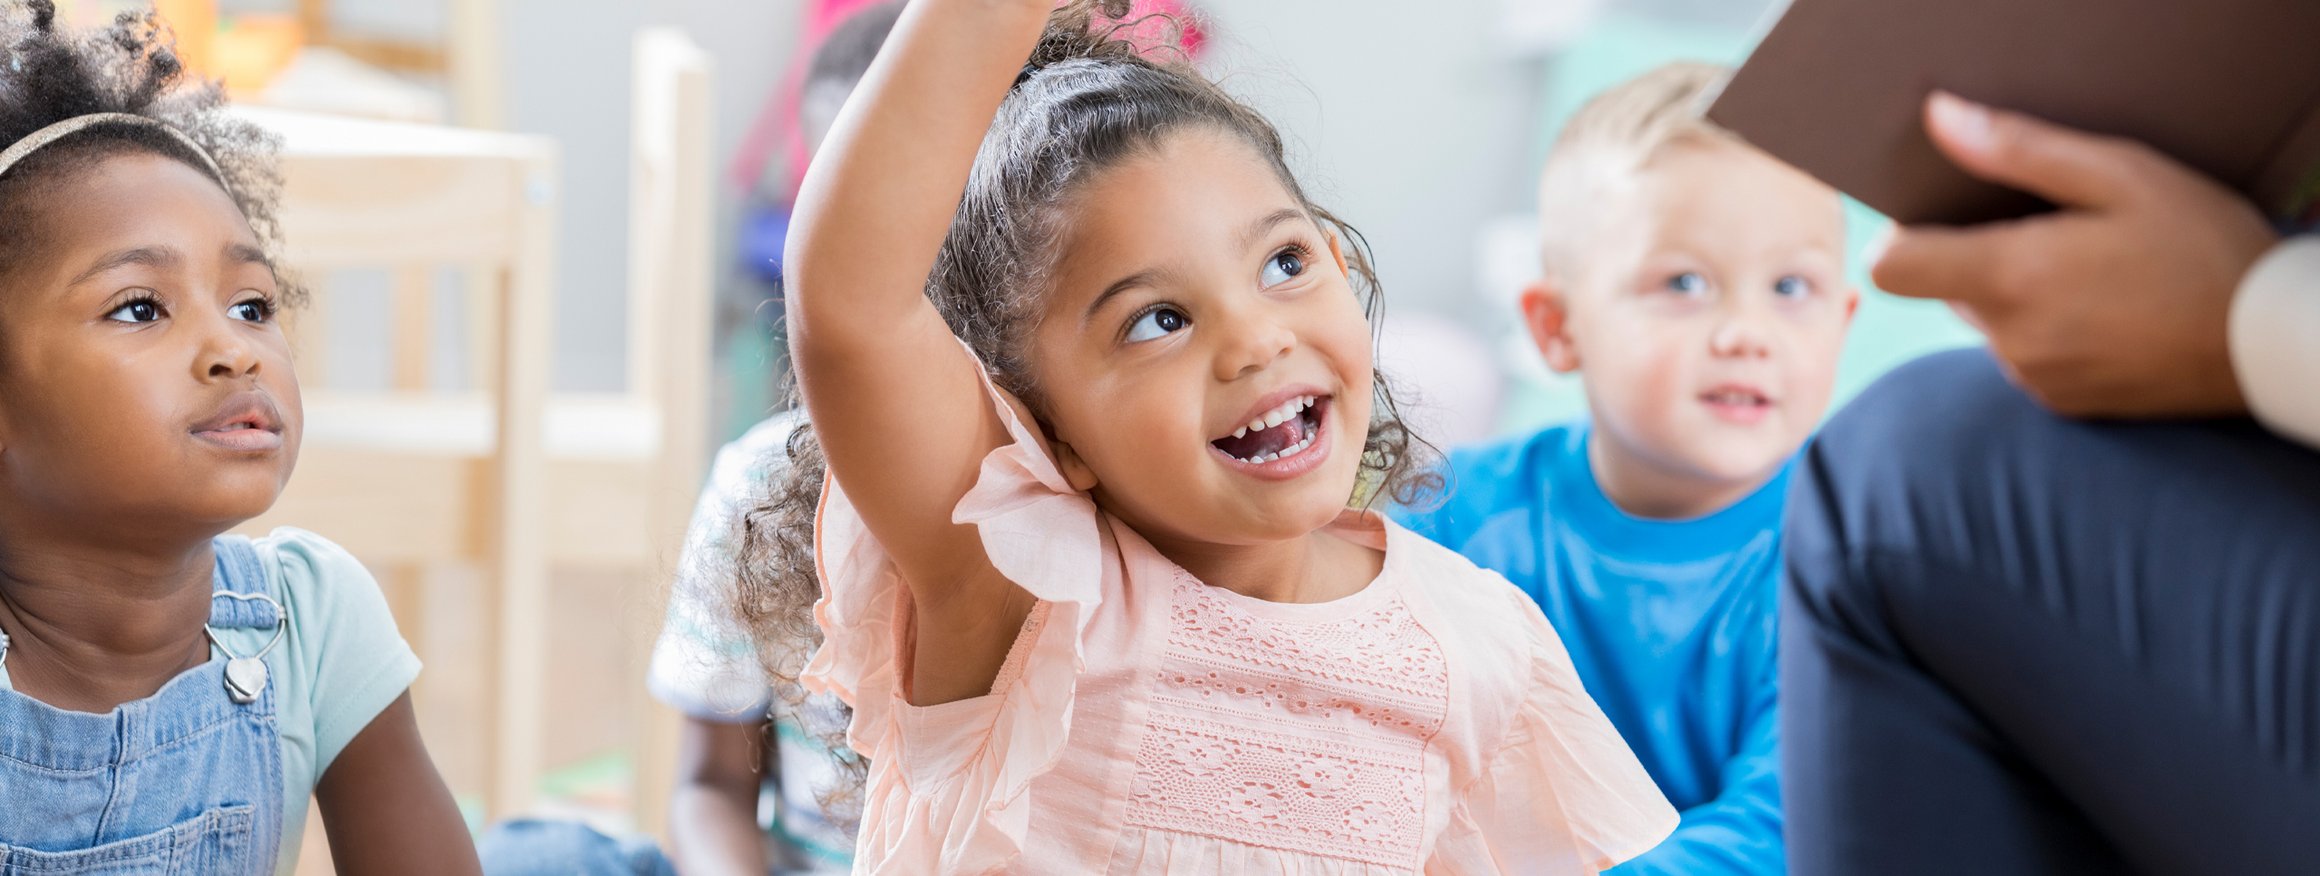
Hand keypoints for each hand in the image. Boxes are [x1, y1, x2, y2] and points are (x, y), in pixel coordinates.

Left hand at [1871, 91, 2279, 417]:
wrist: (2266, 343)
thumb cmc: (2202, 246)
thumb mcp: (2120, 175)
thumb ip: (2018, 150)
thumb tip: (1940, 120)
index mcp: (2011, 278)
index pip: (1892, 267)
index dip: (1904, 236)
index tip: (1944, 216)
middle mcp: (2008, 337)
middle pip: (1945, 287)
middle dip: (1981, 255)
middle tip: (2055, 232)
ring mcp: (2033, 375)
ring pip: (1988, 320)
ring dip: (2018, 293)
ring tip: (2093, 271)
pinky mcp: (2059, 402)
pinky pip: (2025, 353)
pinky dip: (2048, 328)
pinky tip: (2106, 310)